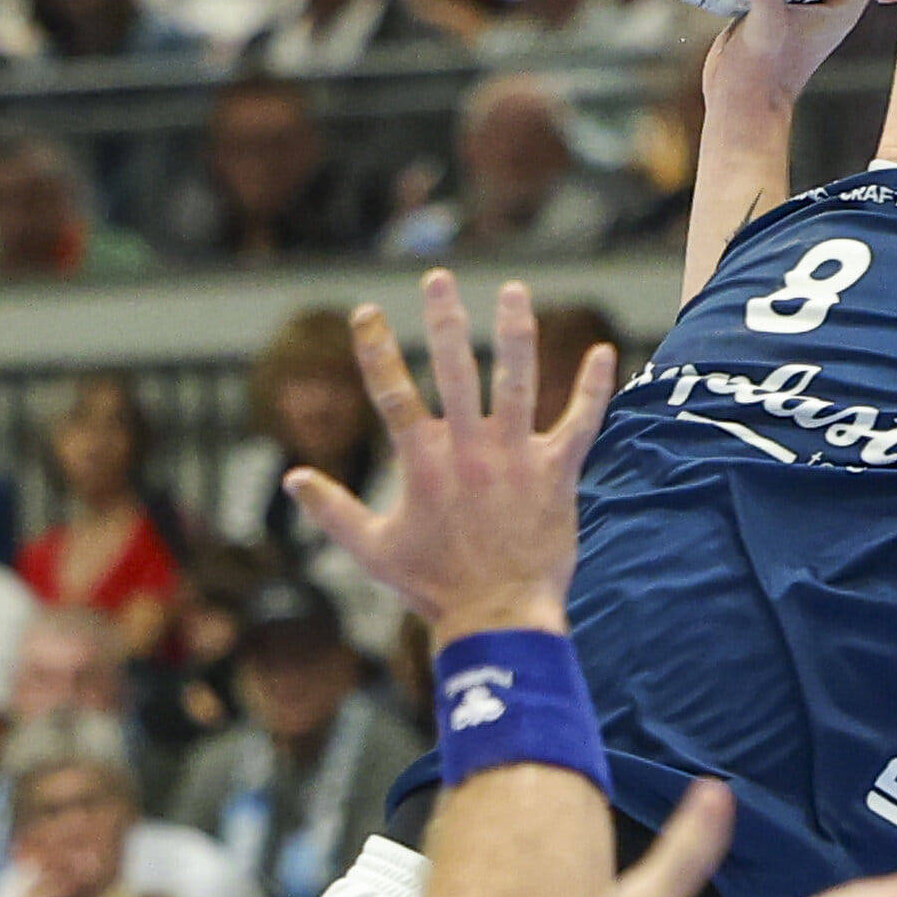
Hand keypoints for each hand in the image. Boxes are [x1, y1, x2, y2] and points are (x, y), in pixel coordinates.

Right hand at [287, 270, 614, 644]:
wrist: (498, 617)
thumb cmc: (434, 586)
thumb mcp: (372, 549)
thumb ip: (332, 510)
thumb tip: (293, 479)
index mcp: (422, 463)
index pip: (392, 393)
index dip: (375, 350)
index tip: (365, 311)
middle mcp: (468, 451)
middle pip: (454, 371)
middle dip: (444, 321)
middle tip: (439, 279)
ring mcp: (515, 459)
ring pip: (517, 383)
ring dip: (515, 333)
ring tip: (514, 291)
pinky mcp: (555, 474)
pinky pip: (580, 423)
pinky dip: (593, 388)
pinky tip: (603, 351)